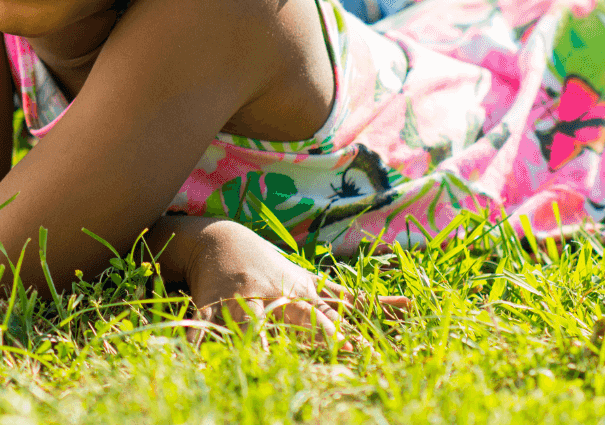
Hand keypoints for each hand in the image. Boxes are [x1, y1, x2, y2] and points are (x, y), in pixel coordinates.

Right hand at [165, 218, 409, 347]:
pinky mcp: (209, 305)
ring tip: (264, 365)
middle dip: (316, 337)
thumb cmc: (272, 269)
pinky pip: (202, 324)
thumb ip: (356, 301)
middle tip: (334, 359)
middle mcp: (275, 296)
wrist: (219, 239)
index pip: (332, 316)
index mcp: (301, 295)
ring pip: (250, 322)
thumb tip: (409, 307)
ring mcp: (241, 300)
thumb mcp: (313, 283)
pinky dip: (197, 341)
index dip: (349, 336)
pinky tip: (195, 359)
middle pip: (298, 319)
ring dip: (256, 342)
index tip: (371, 356)